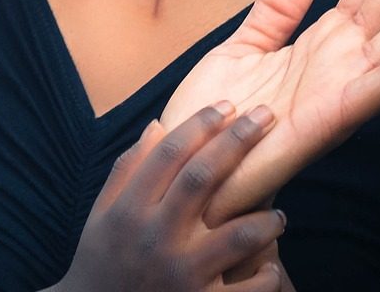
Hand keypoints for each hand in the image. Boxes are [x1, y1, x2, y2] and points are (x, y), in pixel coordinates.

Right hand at [52, 103, 289, 291]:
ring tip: (277, 214)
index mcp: (129, 211)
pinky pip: (249, 288)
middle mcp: (154, 237)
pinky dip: (266, 275)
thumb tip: (157, 125)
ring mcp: (180, 274)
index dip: (199, 125)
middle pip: (203, 178)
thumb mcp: (102, 215)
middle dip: (238, 143)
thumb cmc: (103, 261)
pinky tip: (271, 265)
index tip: (226, 106)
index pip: (167, 155)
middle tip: (267, 117)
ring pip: (237, 235)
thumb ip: (128, 170)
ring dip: (265, 219)